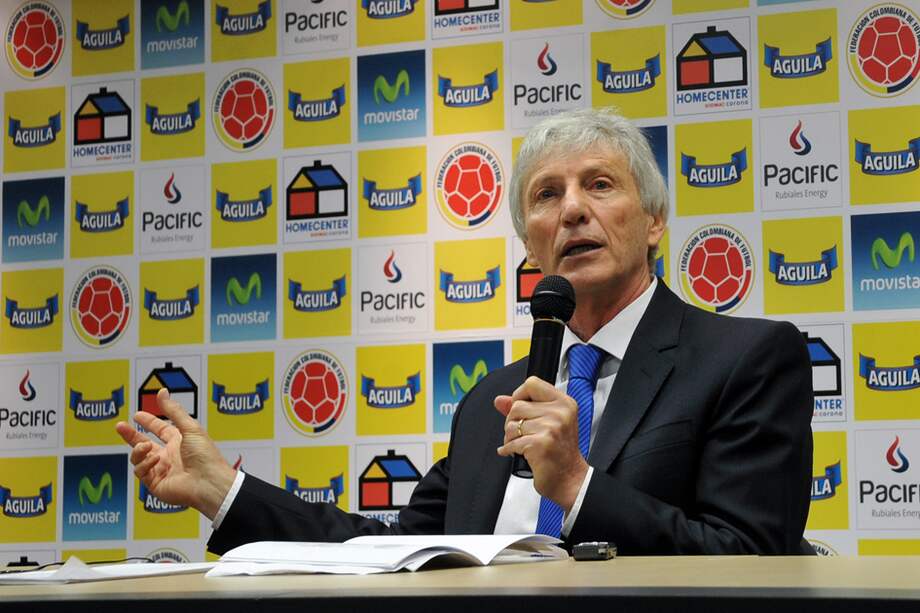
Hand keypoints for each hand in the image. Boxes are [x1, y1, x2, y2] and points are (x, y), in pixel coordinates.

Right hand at [115, 388, 235, 519]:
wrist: (208, 482)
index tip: (137, 415)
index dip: (149, 421)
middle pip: (144, 444)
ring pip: (139, 458)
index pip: (160, 429)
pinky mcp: (156, 484)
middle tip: (120, 426)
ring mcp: (162, 470)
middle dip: (131, 435)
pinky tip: (155, 461)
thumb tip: (162, 392)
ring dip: (138, 449)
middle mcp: (169, 456)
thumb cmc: (205, 455)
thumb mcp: (189, 427)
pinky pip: (141, 472)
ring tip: (144, 446)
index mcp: (179, 442)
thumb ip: (173, 410)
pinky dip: (145, 464)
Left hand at [494, 376, 588, 511]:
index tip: (520, 410)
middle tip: (521, 434)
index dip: (519, 396)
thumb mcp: (548, 423)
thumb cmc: (560, 452)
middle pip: (517, 406)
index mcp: (564, 403)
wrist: (570, 479)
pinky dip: (508, 449)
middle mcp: (560, 413)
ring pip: (512, 424)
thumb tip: (499, 400)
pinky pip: (511, 442)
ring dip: (510, 437)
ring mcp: (551, 428)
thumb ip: (524, 408)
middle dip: (512, 422)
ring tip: (521, 444)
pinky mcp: (540, 444)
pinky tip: (516, 452)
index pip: (532, 383)